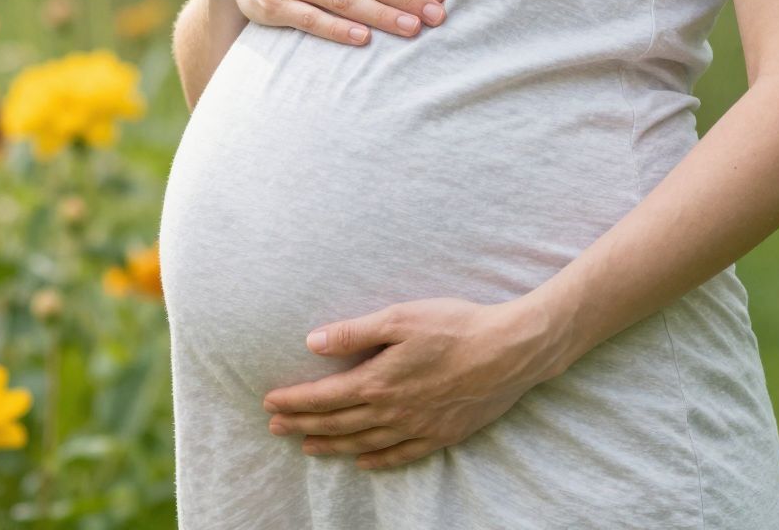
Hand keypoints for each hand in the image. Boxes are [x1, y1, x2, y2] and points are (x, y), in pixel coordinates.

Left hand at [261, 297, 563, 469]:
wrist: (509, 351)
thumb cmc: (455, 326)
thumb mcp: (401, 317)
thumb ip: (355, 332)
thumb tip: (312, 342)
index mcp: (377, 381)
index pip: (323, 397)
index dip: (294, 401)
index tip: (269, 403)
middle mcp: (392, 411)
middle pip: (337, 424)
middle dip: (302, 425)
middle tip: (275, 428)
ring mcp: (416, 427)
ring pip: (362, 443)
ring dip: (331, 446)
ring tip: (308, 447)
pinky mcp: (440, 435)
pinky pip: (399, 455)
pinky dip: (376, 461)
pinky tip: (363, 461)